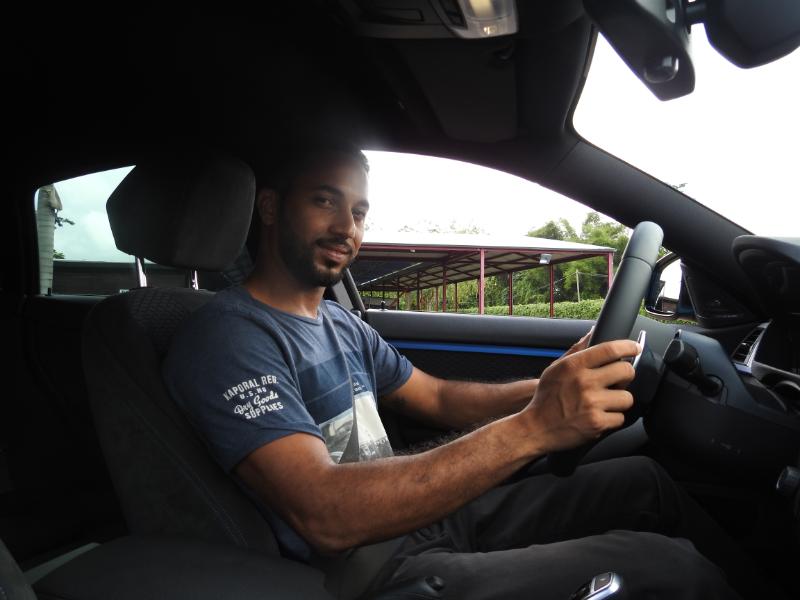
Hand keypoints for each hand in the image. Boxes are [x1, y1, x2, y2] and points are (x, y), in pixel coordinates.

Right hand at [519, 336, 639, 453]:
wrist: (535, 428)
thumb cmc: (546, 398)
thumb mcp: (555, 369)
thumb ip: (576, 351)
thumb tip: (592, 332)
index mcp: (574, 365)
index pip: (610, 349)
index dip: (628, 346)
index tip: (634, 348)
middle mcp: (584, 382)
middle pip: (626, 371)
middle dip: (626, 375)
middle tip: (618, 380)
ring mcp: (591, 403)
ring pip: (627, 397)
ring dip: (619, 401)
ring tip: (605, 402)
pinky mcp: (597, 423)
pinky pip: (620, 418)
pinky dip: (612, 419)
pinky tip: (600, 416)